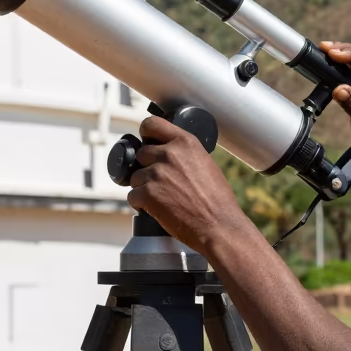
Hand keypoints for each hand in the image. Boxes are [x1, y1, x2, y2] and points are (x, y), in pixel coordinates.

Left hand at [126, 116, 250, 255]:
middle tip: (161, 182)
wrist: (218, 225)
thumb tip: (170, 153)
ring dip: (144, 188)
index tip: (147, 141)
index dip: (146, 134)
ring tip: (163, 199)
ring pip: (135, 177)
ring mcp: (156, 173)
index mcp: (185, 142)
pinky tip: (156, 209)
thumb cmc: (217, 200)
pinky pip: (132, 196)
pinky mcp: (148, 194)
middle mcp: (169, 154)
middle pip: (141, 154)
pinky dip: (141, 204)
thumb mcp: (206, 163)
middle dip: (147, 168)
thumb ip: (185, 154)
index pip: (151, 124)